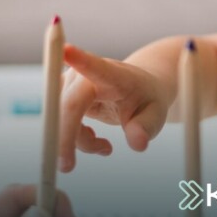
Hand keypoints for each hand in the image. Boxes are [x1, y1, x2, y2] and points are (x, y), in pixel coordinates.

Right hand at [59, 43, 170, 171]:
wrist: (141, 89)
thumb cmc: (148, 100)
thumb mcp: (156, 115)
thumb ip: (146, 128)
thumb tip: (138, 143)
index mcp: (114, 74)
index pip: (95, 66)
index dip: (79, 59)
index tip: (67, 49)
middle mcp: (87, 75)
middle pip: (68, 105)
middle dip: (65, 136)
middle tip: (67, 167)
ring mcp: (71, 83)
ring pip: (62, 119)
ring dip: (79, 141)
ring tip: (105, 147)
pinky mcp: (62, 94)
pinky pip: (60, 124)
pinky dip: (74, 139)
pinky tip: (95, 140)